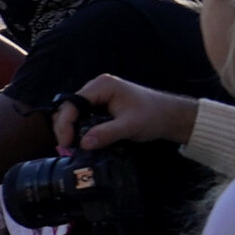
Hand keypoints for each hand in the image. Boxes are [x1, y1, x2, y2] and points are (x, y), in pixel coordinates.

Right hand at [54, 74, 197, 151]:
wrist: (170, 116)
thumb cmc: (153, 116)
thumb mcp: (129, 126)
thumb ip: (106, 134)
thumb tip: (83, 144)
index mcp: (102, 86)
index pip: (72, 103)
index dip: (65, 123)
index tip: (66, 144)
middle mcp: (96, 87)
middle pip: (69, 107)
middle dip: (64, 128)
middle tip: (66, 148)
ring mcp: (98, 96)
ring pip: (74, 112)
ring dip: (70, 129)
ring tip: (71, 147)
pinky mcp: (101, 105)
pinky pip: (83, 116)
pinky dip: (78, 129)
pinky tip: (80, 142)